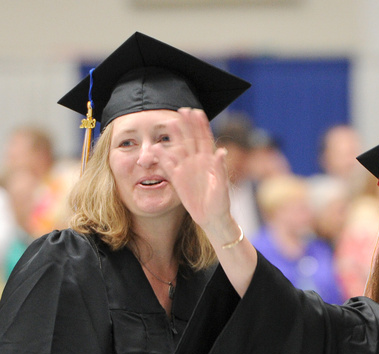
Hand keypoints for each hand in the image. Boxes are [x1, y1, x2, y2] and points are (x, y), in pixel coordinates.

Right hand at [161, 108, 237, 242]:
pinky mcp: (177, 178)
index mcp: (210, 161)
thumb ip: (221, 169)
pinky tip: (155, 148)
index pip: (205, 138)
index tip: (197, 111)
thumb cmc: (221, 203)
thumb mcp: (222, 186)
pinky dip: (162, 156)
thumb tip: (221, 152)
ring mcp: (186, 168)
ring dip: (174, 136)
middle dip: (187, 124)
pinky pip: (168, 165)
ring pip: (178, 148)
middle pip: (190, 138)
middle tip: (182, 109)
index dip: (201, 125)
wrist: (212, 218)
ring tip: (169, 123)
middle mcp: (197, 161)